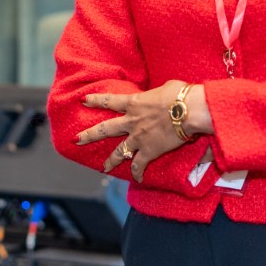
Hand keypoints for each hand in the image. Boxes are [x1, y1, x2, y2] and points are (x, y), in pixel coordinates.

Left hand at [75, 80, 193, 182]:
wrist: (189, 110)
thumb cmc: (181, 94)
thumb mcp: (167, 86)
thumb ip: (160, 92)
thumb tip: (165, 93)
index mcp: (135, 102)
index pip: (110, 101)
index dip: (96, 100)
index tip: (84, 101)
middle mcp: (132, 121)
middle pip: (105, 129)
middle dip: (89, 135)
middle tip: (77, 140)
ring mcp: (139, 137)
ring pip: (119, 152)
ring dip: (110, 160)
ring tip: (104, 168)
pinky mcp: (150, 150)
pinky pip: (140, 164)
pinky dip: (137, 172)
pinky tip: (136, 178)